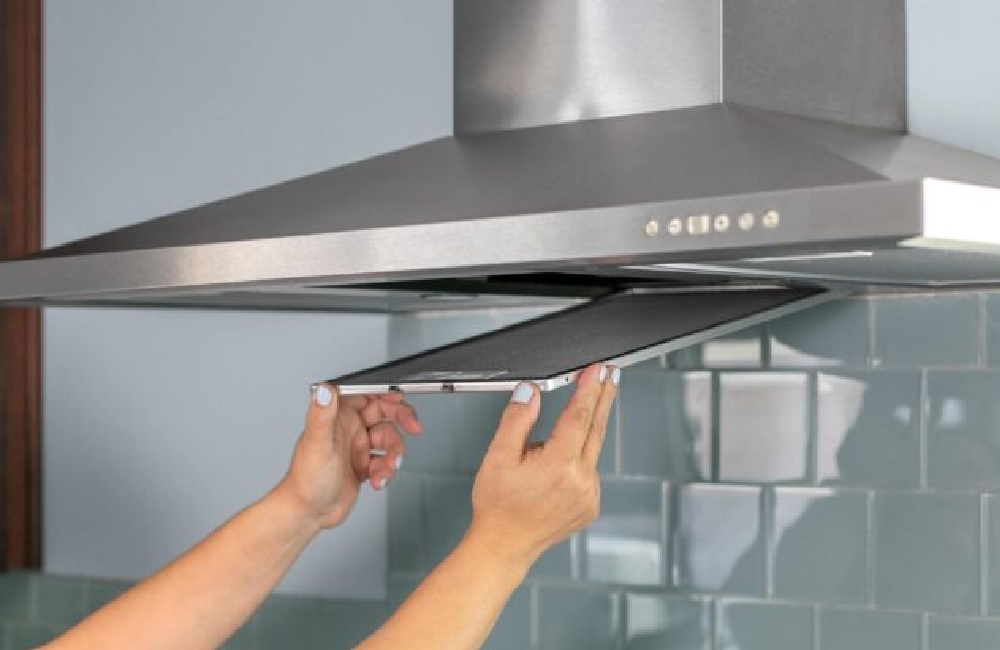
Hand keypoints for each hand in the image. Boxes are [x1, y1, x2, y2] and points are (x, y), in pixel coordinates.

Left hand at [277, 385, 421, 529]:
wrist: (309, 514)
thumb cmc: (305, 480)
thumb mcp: (317, 445)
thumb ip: (322, 415)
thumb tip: (324, 389)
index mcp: (336, 417)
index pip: (365, 395)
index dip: (384, 393)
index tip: (400, 398)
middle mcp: (348, 429)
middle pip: (383, 412)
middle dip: (401, 418)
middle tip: (413, 427)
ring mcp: (356, 446)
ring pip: (388, 438)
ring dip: (394, 452)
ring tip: (388, 466)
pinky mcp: (363, 464)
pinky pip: (385, 460)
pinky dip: (386, 470)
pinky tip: (377, 479)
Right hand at [468, 363, 618, 568]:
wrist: (504, 545)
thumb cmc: (497, 506)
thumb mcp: (497, 457)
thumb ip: (516, 420)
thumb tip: (529, 392)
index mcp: (558, 466)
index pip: (579, 416)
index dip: (589, 389)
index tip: (597, 371)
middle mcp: (580, 481)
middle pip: (596, 428)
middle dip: (603, 398)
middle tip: (611, 375)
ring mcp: (589, 496)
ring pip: (592, 450)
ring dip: (588, 428)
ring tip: (574, 416)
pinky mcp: (591, 505)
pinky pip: (590, 471)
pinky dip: (580, 457)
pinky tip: (561, 460)